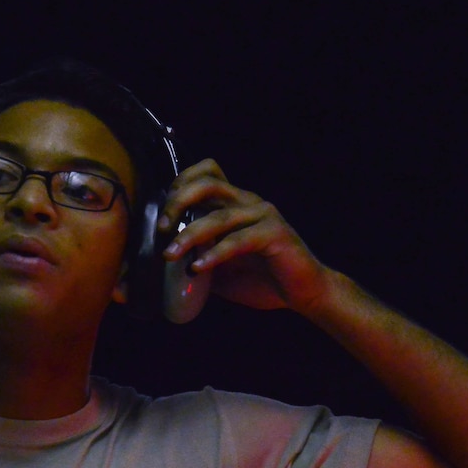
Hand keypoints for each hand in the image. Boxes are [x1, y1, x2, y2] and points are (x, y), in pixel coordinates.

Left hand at [160, 160, 330, 312]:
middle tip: (162, 228)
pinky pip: (239, 240)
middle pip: (208, 183)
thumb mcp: (221, 269)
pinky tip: (199, 268)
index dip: (180, 186)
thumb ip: (198, 258)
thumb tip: (163, 265)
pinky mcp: (275, 234)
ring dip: (190, 234)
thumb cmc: (263, 279)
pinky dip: (215, 254)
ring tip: (171, 254)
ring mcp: (263, 216)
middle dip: (178, 202)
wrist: (305, 293)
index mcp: (236, 204)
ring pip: (219, 215)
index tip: (162, 216)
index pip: (206, 174)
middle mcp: (249, 202)